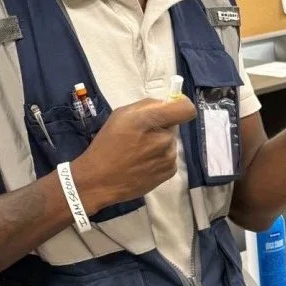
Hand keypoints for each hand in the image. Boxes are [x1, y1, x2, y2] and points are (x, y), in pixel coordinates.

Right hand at [72, 97, 196, 212]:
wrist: (99, 181)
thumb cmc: (106, 145)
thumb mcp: (120, 115)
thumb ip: (146, 105)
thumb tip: (165, 105)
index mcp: (150, 120)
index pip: (186, 109)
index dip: (181, 105)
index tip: (170, 108)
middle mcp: (164, 139)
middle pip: (174, 127)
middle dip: (160, 128)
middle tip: (140, 137)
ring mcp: (169, 158)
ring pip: (171, 143)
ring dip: (159, 145)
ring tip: (139, 154)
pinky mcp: (169, 172)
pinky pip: (170, 158)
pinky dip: (159, 159)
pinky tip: (143, 164)